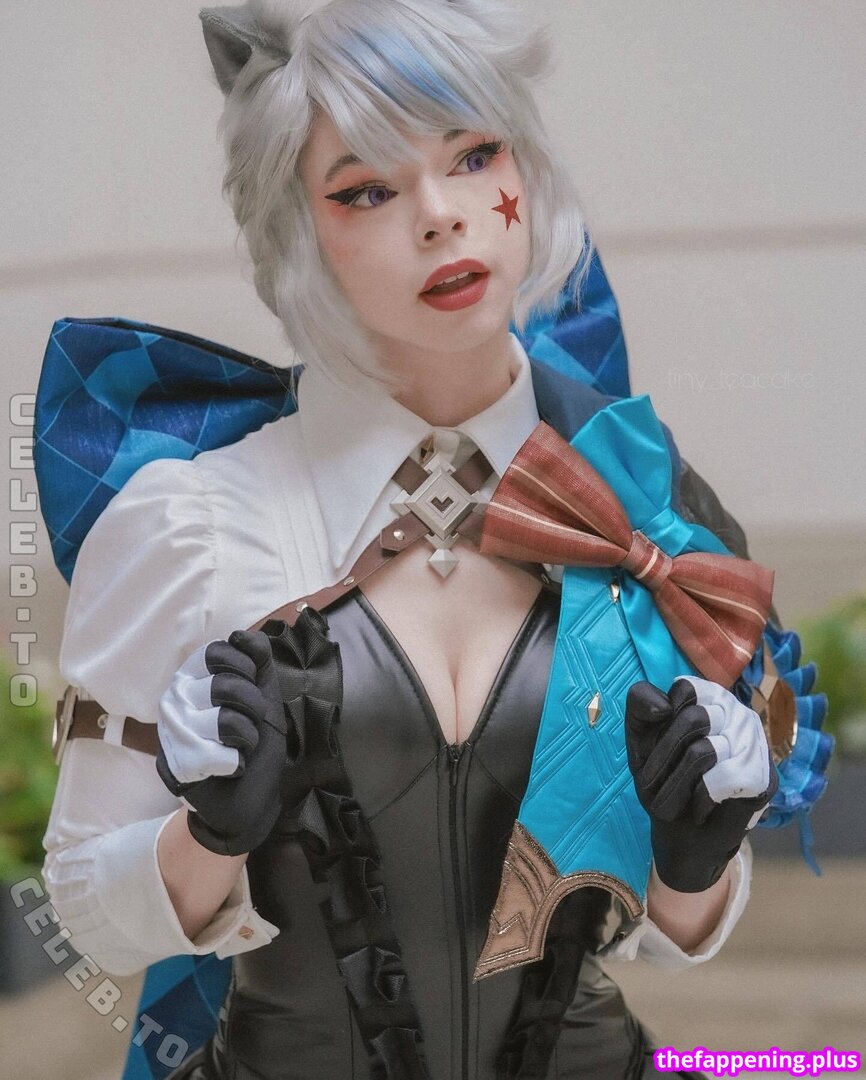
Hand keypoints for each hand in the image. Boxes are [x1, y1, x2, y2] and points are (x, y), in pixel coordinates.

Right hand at [156, 630, 286, 855]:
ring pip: (226, 719)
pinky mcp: (179, 764)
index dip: (246, 668)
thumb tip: (243, 635)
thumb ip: (258, 662)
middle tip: (248, 725)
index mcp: (192, 678)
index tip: (250, 686)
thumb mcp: (264, 695)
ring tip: (239, 747)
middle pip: (226, 683)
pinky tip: (231, 768)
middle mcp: (174, 700)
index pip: (218, 651)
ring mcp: (173, 732)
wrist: (251, 799)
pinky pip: (224, 754)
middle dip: (253, 706)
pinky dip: (239, 763)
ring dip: (248, 737)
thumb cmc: (254, 743)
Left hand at [625, 676, 777, 892]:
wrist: (679, 834)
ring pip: (705, 752)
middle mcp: (736, 713)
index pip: (685, 688)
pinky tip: (700, 807)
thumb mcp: (639, 738)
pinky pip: (722, 780)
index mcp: (708, 697)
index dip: (661, 723)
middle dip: (663, 758)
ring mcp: (755, 745)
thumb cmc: (662, 780)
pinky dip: (699, 800)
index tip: (654, 749)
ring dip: (676, 785)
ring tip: (678, 799)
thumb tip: (664, 705)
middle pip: (694, 720)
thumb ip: (640, 704)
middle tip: (655, 785)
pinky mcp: (764, 777)